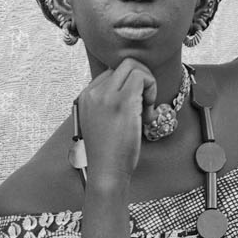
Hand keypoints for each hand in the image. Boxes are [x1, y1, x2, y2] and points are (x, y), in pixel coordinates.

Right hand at [76, 57, 157, 187]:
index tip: (134, 106)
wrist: (106, 172)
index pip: (112, 72)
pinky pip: (142, 76)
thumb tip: (134, 88)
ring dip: (147, 84)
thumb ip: (110, 103)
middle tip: (144, 104)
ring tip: (145, 109)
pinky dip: (152, 89)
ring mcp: (106, 96)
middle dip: (141, 79)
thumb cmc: (108, 153)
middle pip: (124, 65)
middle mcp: (93, 93)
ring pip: (134, 66)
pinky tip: (148, 112)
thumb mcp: (102, 122)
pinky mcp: (122, 102)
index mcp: (86, 97)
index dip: (129, 85)